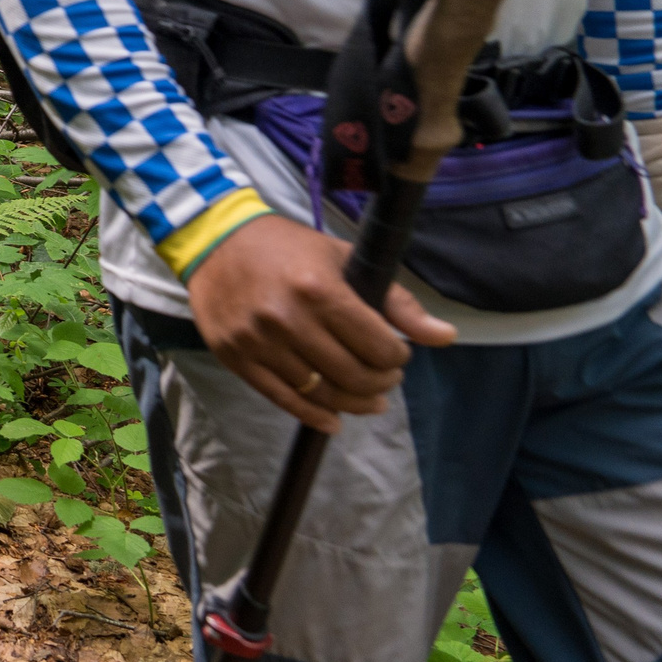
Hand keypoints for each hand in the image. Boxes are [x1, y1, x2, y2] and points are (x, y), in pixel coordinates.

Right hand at [184, 214, 455, 431]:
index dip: (397, 357)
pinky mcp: (237, 357)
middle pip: (355, 377)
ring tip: (367, 398)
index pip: (380, 348)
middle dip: (381, 382)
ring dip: (355, 403)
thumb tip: (446, 337)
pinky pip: (284, 400)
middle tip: (384, 376)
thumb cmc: (286, 248)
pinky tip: (334, 420)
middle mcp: (288, 320)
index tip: (395, 352)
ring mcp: (259, 342)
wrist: (215, 241)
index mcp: (320, 290)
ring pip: (323, 394)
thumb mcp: (344, 260)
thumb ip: (397, 301)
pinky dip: (316, 417)